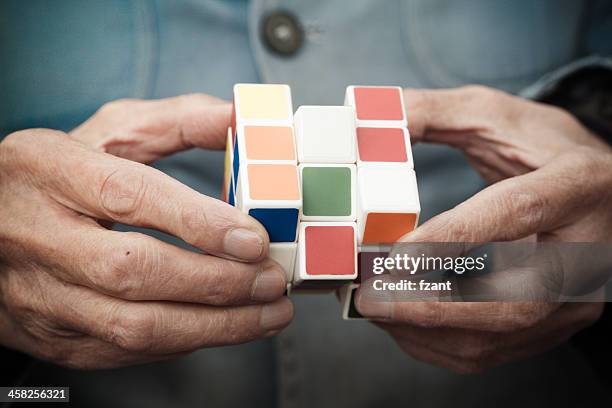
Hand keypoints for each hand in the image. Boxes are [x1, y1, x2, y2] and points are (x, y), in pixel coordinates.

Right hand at [0, 94, 291, 368]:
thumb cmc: (62, 175)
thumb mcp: (109, 132)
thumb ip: (175, 120)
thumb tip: (238, 117)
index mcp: (51, 170)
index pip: (128, 197)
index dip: (197, 222)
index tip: (254, 239)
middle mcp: (39, 236)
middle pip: (133, 271)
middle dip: (215, 282)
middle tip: (272, 280)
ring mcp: (41, 295)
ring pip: (132, 326)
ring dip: (214, 326)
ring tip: (270, 312)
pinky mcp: (53, 335)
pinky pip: (125, 351)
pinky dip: (185, 341)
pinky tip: (225, 326)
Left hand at [357, 86, 611, 372]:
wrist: (597, 190)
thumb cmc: (540, 149)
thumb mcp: (495, 115)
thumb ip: (433, 112)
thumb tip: (368, 116)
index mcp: (577, 184)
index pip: (515, 215)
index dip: (451, 238)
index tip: (392, 254)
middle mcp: (587, 250)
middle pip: (511, 302)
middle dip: (428, 307)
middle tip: (369, 297)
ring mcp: (575, 297)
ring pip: (497, 338)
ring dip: (423, 331)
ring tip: (374, 308)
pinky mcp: (556, 322)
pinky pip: (494, 350)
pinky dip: (438, 343)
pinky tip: (401, 322)